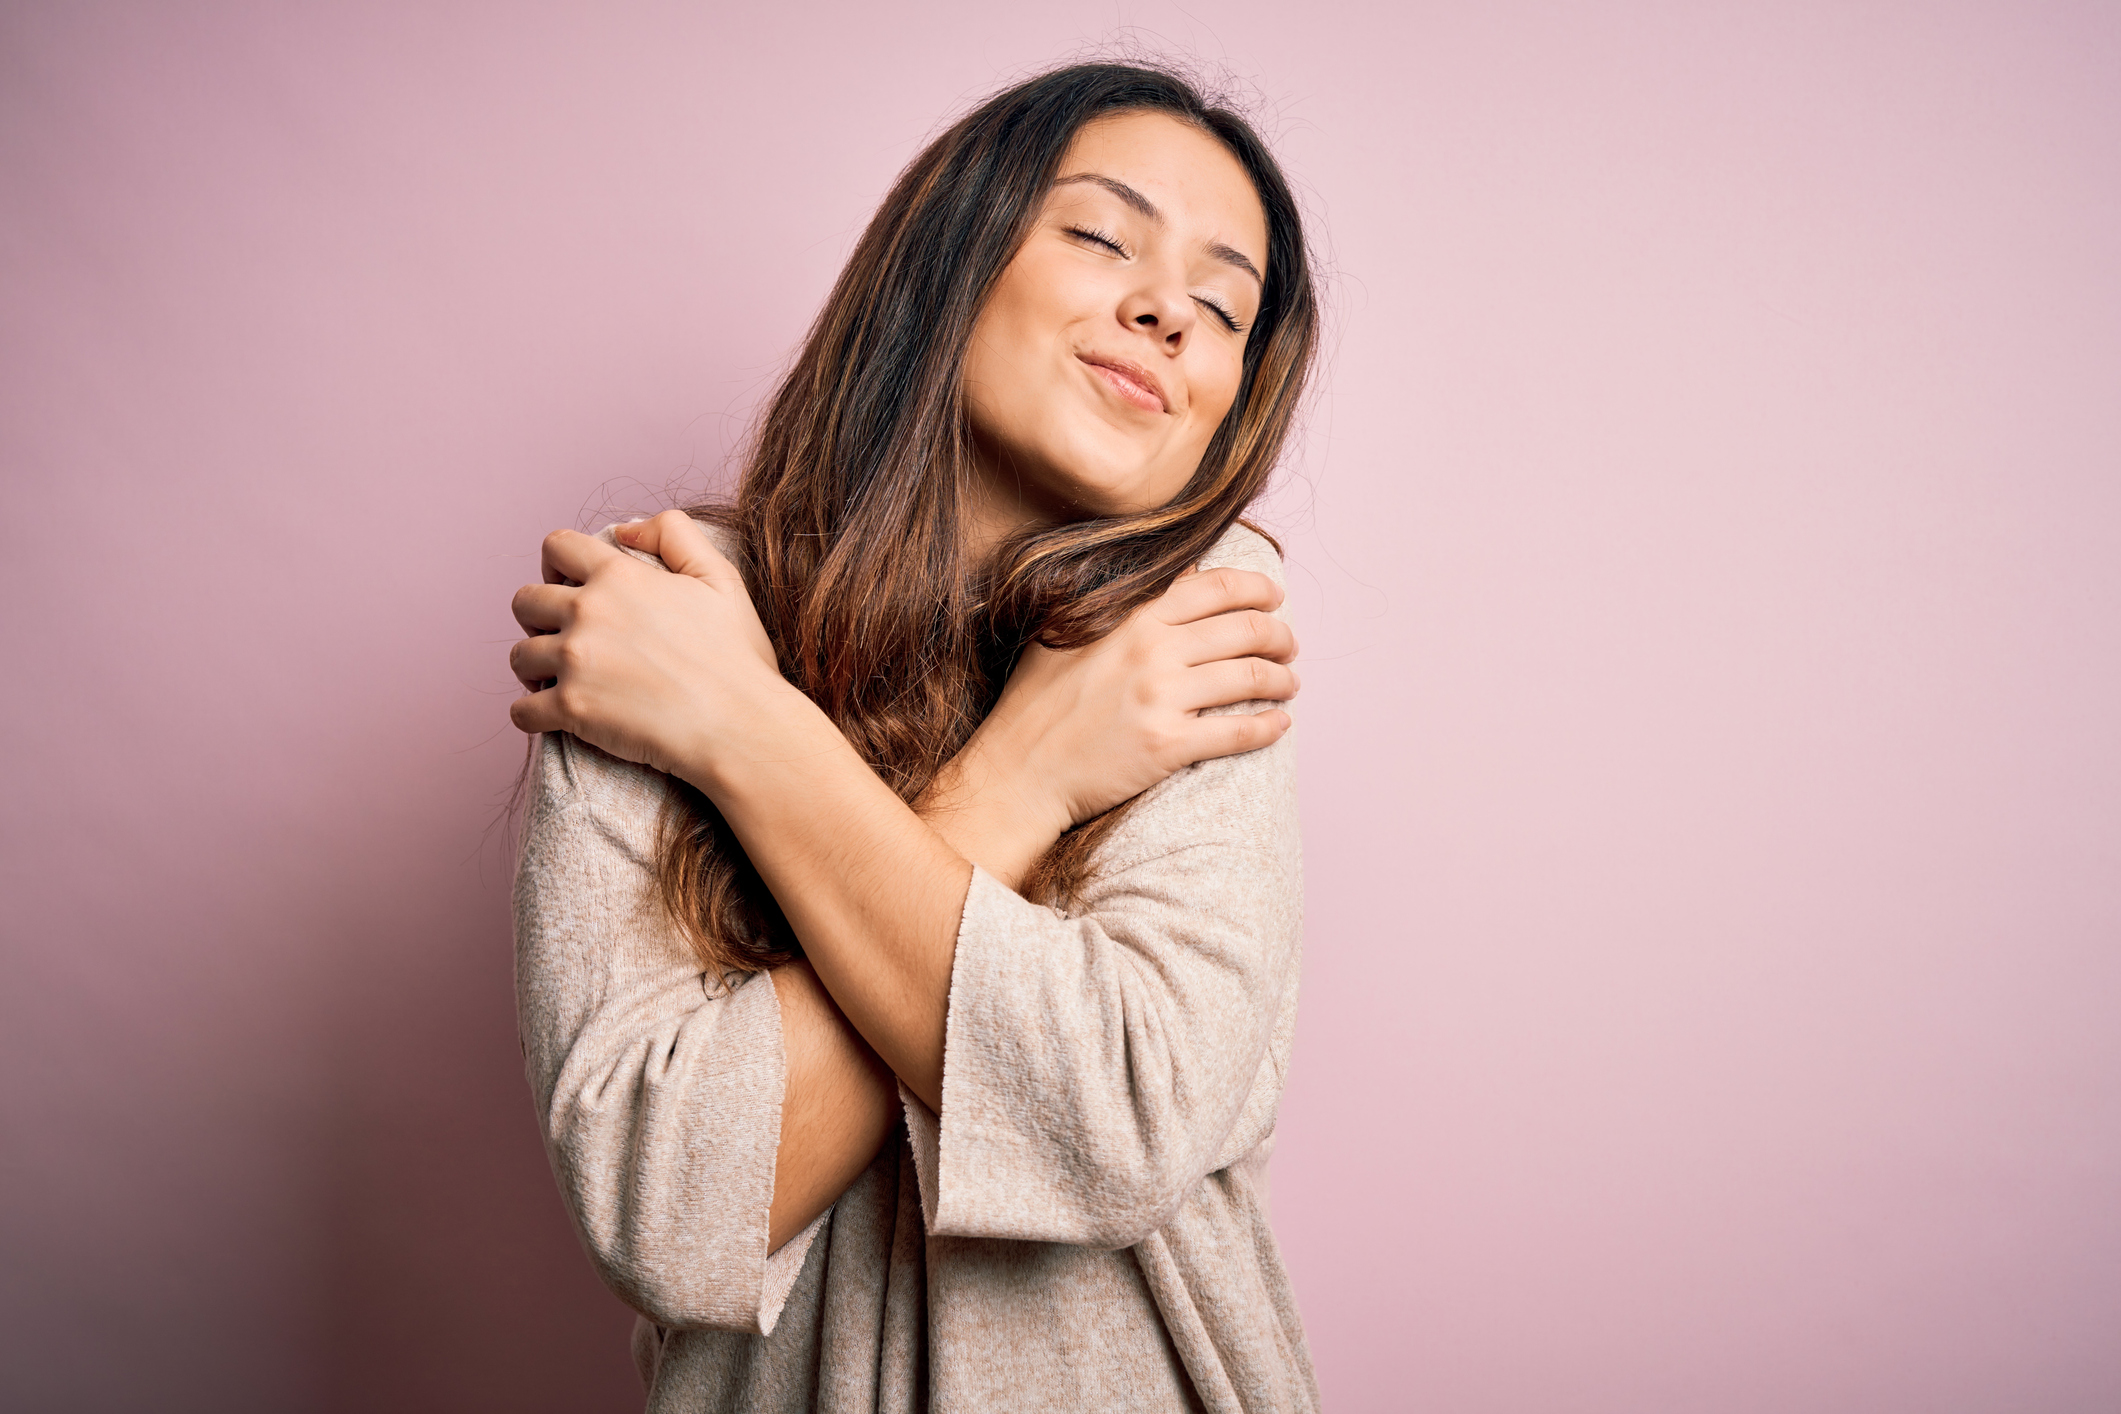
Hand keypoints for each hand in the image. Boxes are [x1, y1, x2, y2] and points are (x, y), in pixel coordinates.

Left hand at [507, 511, 798, 780]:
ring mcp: (575, 661)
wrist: (738, 725)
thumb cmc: (736, 658)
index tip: (568, 587)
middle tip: (562, 639)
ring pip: (519, 656)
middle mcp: (588, 612)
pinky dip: (531, 715)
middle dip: (537, 619)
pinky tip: (553, 717)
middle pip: (525, 601)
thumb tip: (624, 530)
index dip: (557, 565)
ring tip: (558, 681)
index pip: (556, 547)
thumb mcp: (720, 578)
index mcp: (619, 576)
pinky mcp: (570, 709)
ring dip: (533, 668)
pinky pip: (520, 711)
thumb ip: (675, 533)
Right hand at [922, 565, 1298, 882]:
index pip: (1216, 588)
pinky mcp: (1169, 746)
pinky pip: (1239, 732)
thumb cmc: (1036, 702)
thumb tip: (1182, 573)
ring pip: (1250, 678)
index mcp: (1132, 618)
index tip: (1274, 596)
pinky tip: (1279, 725)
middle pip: (1245, 630)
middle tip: (1288, 645)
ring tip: (1288, 683)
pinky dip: (1269, 727)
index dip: (1256, 588)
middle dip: (1279, 636)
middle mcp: (1152, 652)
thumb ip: (1123, 600)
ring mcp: (1163, 699)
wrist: (1018, 771)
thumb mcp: (1067, 633)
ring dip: (1281, 679)